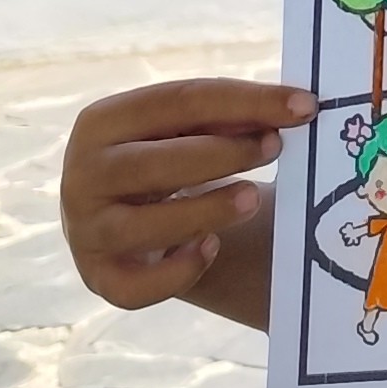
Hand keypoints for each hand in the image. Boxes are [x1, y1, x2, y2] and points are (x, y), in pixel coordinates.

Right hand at [59, 73, 314, 323]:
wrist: (124, 219)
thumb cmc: (166, 160)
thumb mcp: (187, 131)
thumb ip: (229, 119)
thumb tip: (294, 109)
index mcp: (103, 122)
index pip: (179, 102)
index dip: (245, 101)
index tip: (303, 105)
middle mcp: (83, 174)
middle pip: (154, 163)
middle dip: (224, 154)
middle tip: (277, 147)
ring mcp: (87, 230)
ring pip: (142, 226)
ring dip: (206, 211)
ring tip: (252, 198)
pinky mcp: (99, 277)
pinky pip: (137, 286)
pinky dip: (177, 272)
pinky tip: (210, 248)